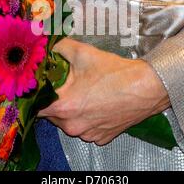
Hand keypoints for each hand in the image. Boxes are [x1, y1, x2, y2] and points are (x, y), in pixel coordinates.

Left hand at [39, 38, 169, 145]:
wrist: (147, 87)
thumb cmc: (115, 72)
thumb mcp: (83, 53)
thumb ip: (59, 48)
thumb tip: (47, 45)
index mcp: (64, 106)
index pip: (35, 106)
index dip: (35, 95)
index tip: (39, 86)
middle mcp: (73, 126)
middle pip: (52, 115)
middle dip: (54, 101)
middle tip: (64, 85)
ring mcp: (88, 134)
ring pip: (68, 124)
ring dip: (70, 112)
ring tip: (83, 94)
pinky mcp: (102, 138)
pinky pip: (86, 129)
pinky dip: (86, 119)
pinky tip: (97, 105)